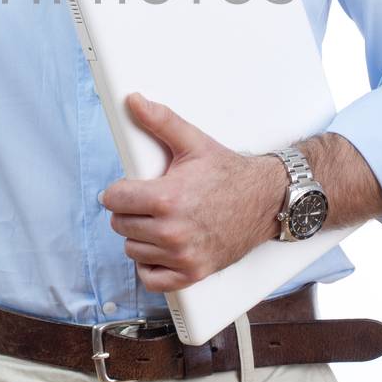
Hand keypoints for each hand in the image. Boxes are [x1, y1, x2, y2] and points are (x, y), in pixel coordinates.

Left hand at [99, 93, 286, 292]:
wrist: (267, 201)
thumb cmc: (230, 174)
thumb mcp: (194, 143)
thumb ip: (161, 121)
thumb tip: (134, 102)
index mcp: (167, 198)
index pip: (114, 199)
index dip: (117, 191)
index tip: (127, 189)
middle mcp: (173, 231)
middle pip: (120, 225)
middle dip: (129, 212)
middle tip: (147, 203)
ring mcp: (182, 255)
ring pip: (132, 250)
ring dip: (139, 238)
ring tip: (156, 222)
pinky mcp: (192, 273)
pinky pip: (152, 279)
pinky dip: (150, 266)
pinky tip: (159, 249)